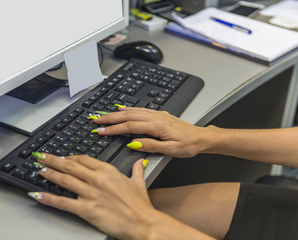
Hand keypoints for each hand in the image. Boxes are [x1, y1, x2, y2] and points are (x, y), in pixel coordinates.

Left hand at [30, 154, 155, 239]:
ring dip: (49, 174)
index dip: (70, 157)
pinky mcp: (86, 209)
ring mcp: (90, 194)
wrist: (143, 223)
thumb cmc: (140, 205)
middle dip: (53, 160)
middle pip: (71, 166)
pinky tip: (38, 194)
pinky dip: (48, 198)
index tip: (63, 156)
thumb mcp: (139, 183)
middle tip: (41, 156)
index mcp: (109, 171)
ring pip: (64, 180)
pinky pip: (63, 202)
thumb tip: (138, 162)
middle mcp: (97, 179)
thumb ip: (136, 170)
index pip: (84, 159)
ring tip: (39, 169)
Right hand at [94, 107, 213, 157]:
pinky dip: (129, 108)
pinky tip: (123, 108)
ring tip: (104, 114)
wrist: (200, 137)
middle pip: (127, 116)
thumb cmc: (188, 145)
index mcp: (156, 127)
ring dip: (117, 112)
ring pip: (133, 111)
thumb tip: (133, 143)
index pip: (129, 127)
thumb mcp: (170, 150)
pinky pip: (140, 109)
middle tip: (96, 120)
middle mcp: (155, 118)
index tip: (101, 131)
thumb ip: (151, 145)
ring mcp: (157, 115)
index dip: (113, 129)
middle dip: (110, 118)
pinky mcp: (159, 115)